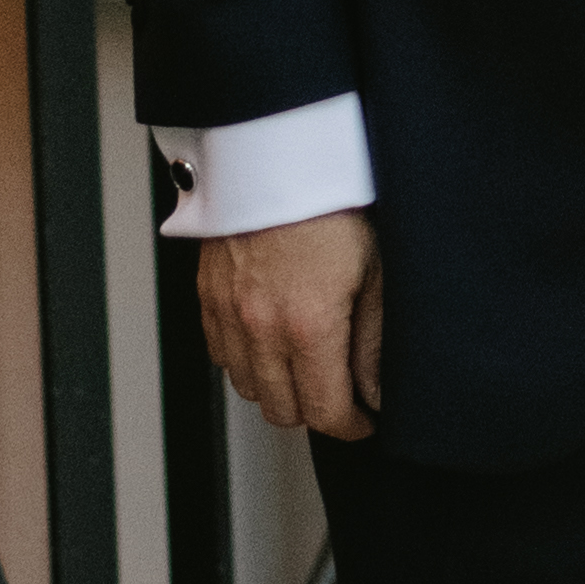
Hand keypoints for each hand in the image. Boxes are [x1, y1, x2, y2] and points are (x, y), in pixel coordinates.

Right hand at [192, 205, 381, 447]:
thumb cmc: (332, 205)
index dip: (352, 426)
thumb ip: (374, 344)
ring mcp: (228, 314)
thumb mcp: (375, 274)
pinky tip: (272, 343)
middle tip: (341, 393)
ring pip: (249, 389)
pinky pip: (222, 356)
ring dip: (279, 389)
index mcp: (309, 326)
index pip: (326, 412)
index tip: (365, 420)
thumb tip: (377, 392)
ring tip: (307, 368)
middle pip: (283, 411)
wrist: (279, 156)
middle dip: (317, 411)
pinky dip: (246, 362)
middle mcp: (261, 328)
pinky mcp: (208, 297)